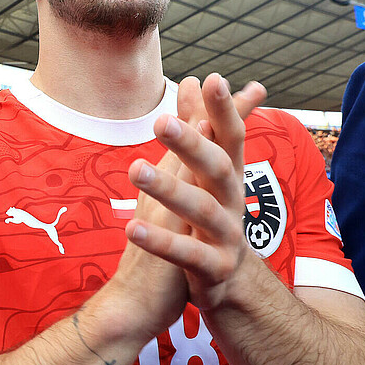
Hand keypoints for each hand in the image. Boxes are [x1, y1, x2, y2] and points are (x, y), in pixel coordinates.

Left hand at [127, 74, 265, 310]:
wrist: (230, 287)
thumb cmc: (211, 218)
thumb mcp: (204, 172)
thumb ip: (199, 126)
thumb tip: (193, 78)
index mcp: (228, 176)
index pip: (230, 137)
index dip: (223, 109)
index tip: (211, 78)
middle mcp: (232, 201)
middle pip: (216, 168)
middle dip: (191, 143)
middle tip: (160, 122)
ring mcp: (227, 237)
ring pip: (201, 210)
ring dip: (168, 189)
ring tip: (135, 170)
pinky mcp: (215, 269)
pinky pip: (187, 254)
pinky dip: (160, 242)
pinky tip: (131, 227)